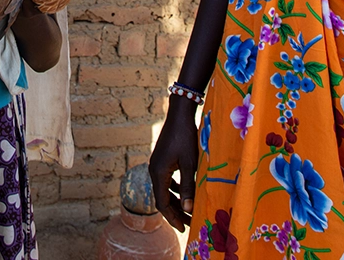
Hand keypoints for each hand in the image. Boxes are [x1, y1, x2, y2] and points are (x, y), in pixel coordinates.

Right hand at [149, 96, 200, 231]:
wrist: (179, 115)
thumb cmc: (185, 137)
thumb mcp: (190, 163)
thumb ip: (188, 186)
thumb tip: (189, 209)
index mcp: (158, 173)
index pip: (162, 202)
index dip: (173, 217)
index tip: (183, 228)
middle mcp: (154, 170)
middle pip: (162, 198)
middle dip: (175, 212)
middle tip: (189, 223)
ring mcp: (156, 164)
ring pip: (164, 190)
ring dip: (175, 202)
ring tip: (188, 211)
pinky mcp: (162, 160)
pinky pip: (165, 180)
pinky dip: (174, 190)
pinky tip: (184, 193)